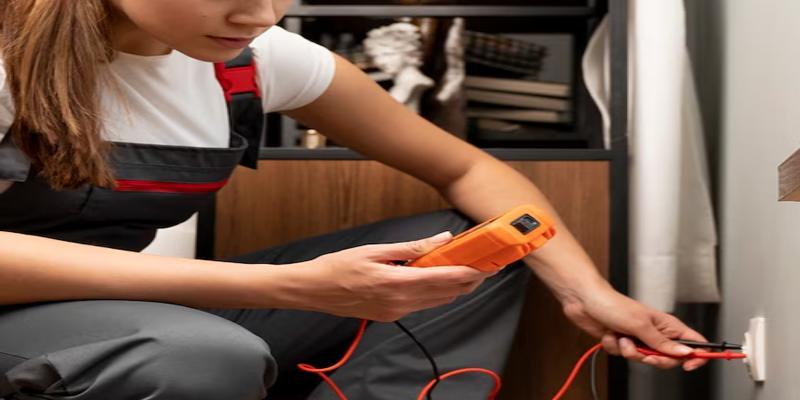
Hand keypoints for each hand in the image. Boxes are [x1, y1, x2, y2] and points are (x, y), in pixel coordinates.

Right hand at [287, 231, 493, 321]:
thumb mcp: (375, 250)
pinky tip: (439, 280)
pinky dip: (436, 292)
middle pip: (445, 293)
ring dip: (454, 288)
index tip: (487, 265)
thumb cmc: (337, 267)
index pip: (444, 279)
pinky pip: (421, 305)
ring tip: (469, 272)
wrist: (311, 291)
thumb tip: (442, 239)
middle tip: (485, 267)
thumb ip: (412, 247)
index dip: (469, 273)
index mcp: (396, 283)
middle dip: (468, 281)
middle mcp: (399, 302)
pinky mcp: (390, 315)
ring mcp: (395, 312)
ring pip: (436, 301)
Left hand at [561, 281, 708, 370]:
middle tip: (643, 352)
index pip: (694, 342)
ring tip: (622, 337)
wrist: (584, 301)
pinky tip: (610, 335)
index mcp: (666, 325)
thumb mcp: (640, 325)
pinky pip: (625, 356)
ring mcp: (639, 338)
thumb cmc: (612, 303)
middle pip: (668, 358)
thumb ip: (662, 342)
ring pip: (644, 359)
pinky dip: (615, 348)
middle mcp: (655, 333)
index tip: (689, 365)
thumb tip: (685, 353)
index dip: (697, 355)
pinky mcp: (623, 342)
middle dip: (653, 359)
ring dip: (629, 352)